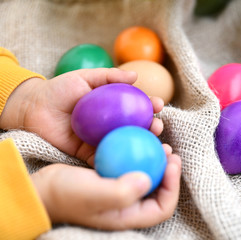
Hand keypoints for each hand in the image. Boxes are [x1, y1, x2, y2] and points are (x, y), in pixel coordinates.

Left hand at [0, 68, 164, 165]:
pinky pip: (108, 158)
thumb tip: (135, 75)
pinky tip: (134, 160)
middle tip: (158, 126)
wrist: (34, 108)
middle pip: (136, 127)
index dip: (150, 106)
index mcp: (113, 106)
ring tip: (153, 141)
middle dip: (151, 127)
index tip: (159, 105)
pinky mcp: (89, 154)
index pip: (136, 107)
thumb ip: (109, 75)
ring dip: (142, 144)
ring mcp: (101, 140)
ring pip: (126, 143)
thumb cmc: (58, 90)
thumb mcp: (84, 77)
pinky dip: (122, 161)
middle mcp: (110, 124)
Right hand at [31, 144, 181, 229]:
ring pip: (147, 175)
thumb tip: (147, 179)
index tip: (172, 162)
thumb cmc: (65, 194)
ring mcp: (121, 190)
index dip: (173, 186)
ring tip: (160, 142)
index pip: (163, 207)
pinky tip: (138, 138)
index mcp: (128, 215)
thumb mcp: (93, 195)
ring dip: (156, 160)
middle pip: (159, 190)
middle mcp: (128, 204)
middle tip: (170, 151)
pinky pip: (132, 165)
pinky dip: (139, 153)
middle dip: (169, 171)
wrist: (42, 187)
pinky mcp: (113, 176)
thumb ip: (122, 192)